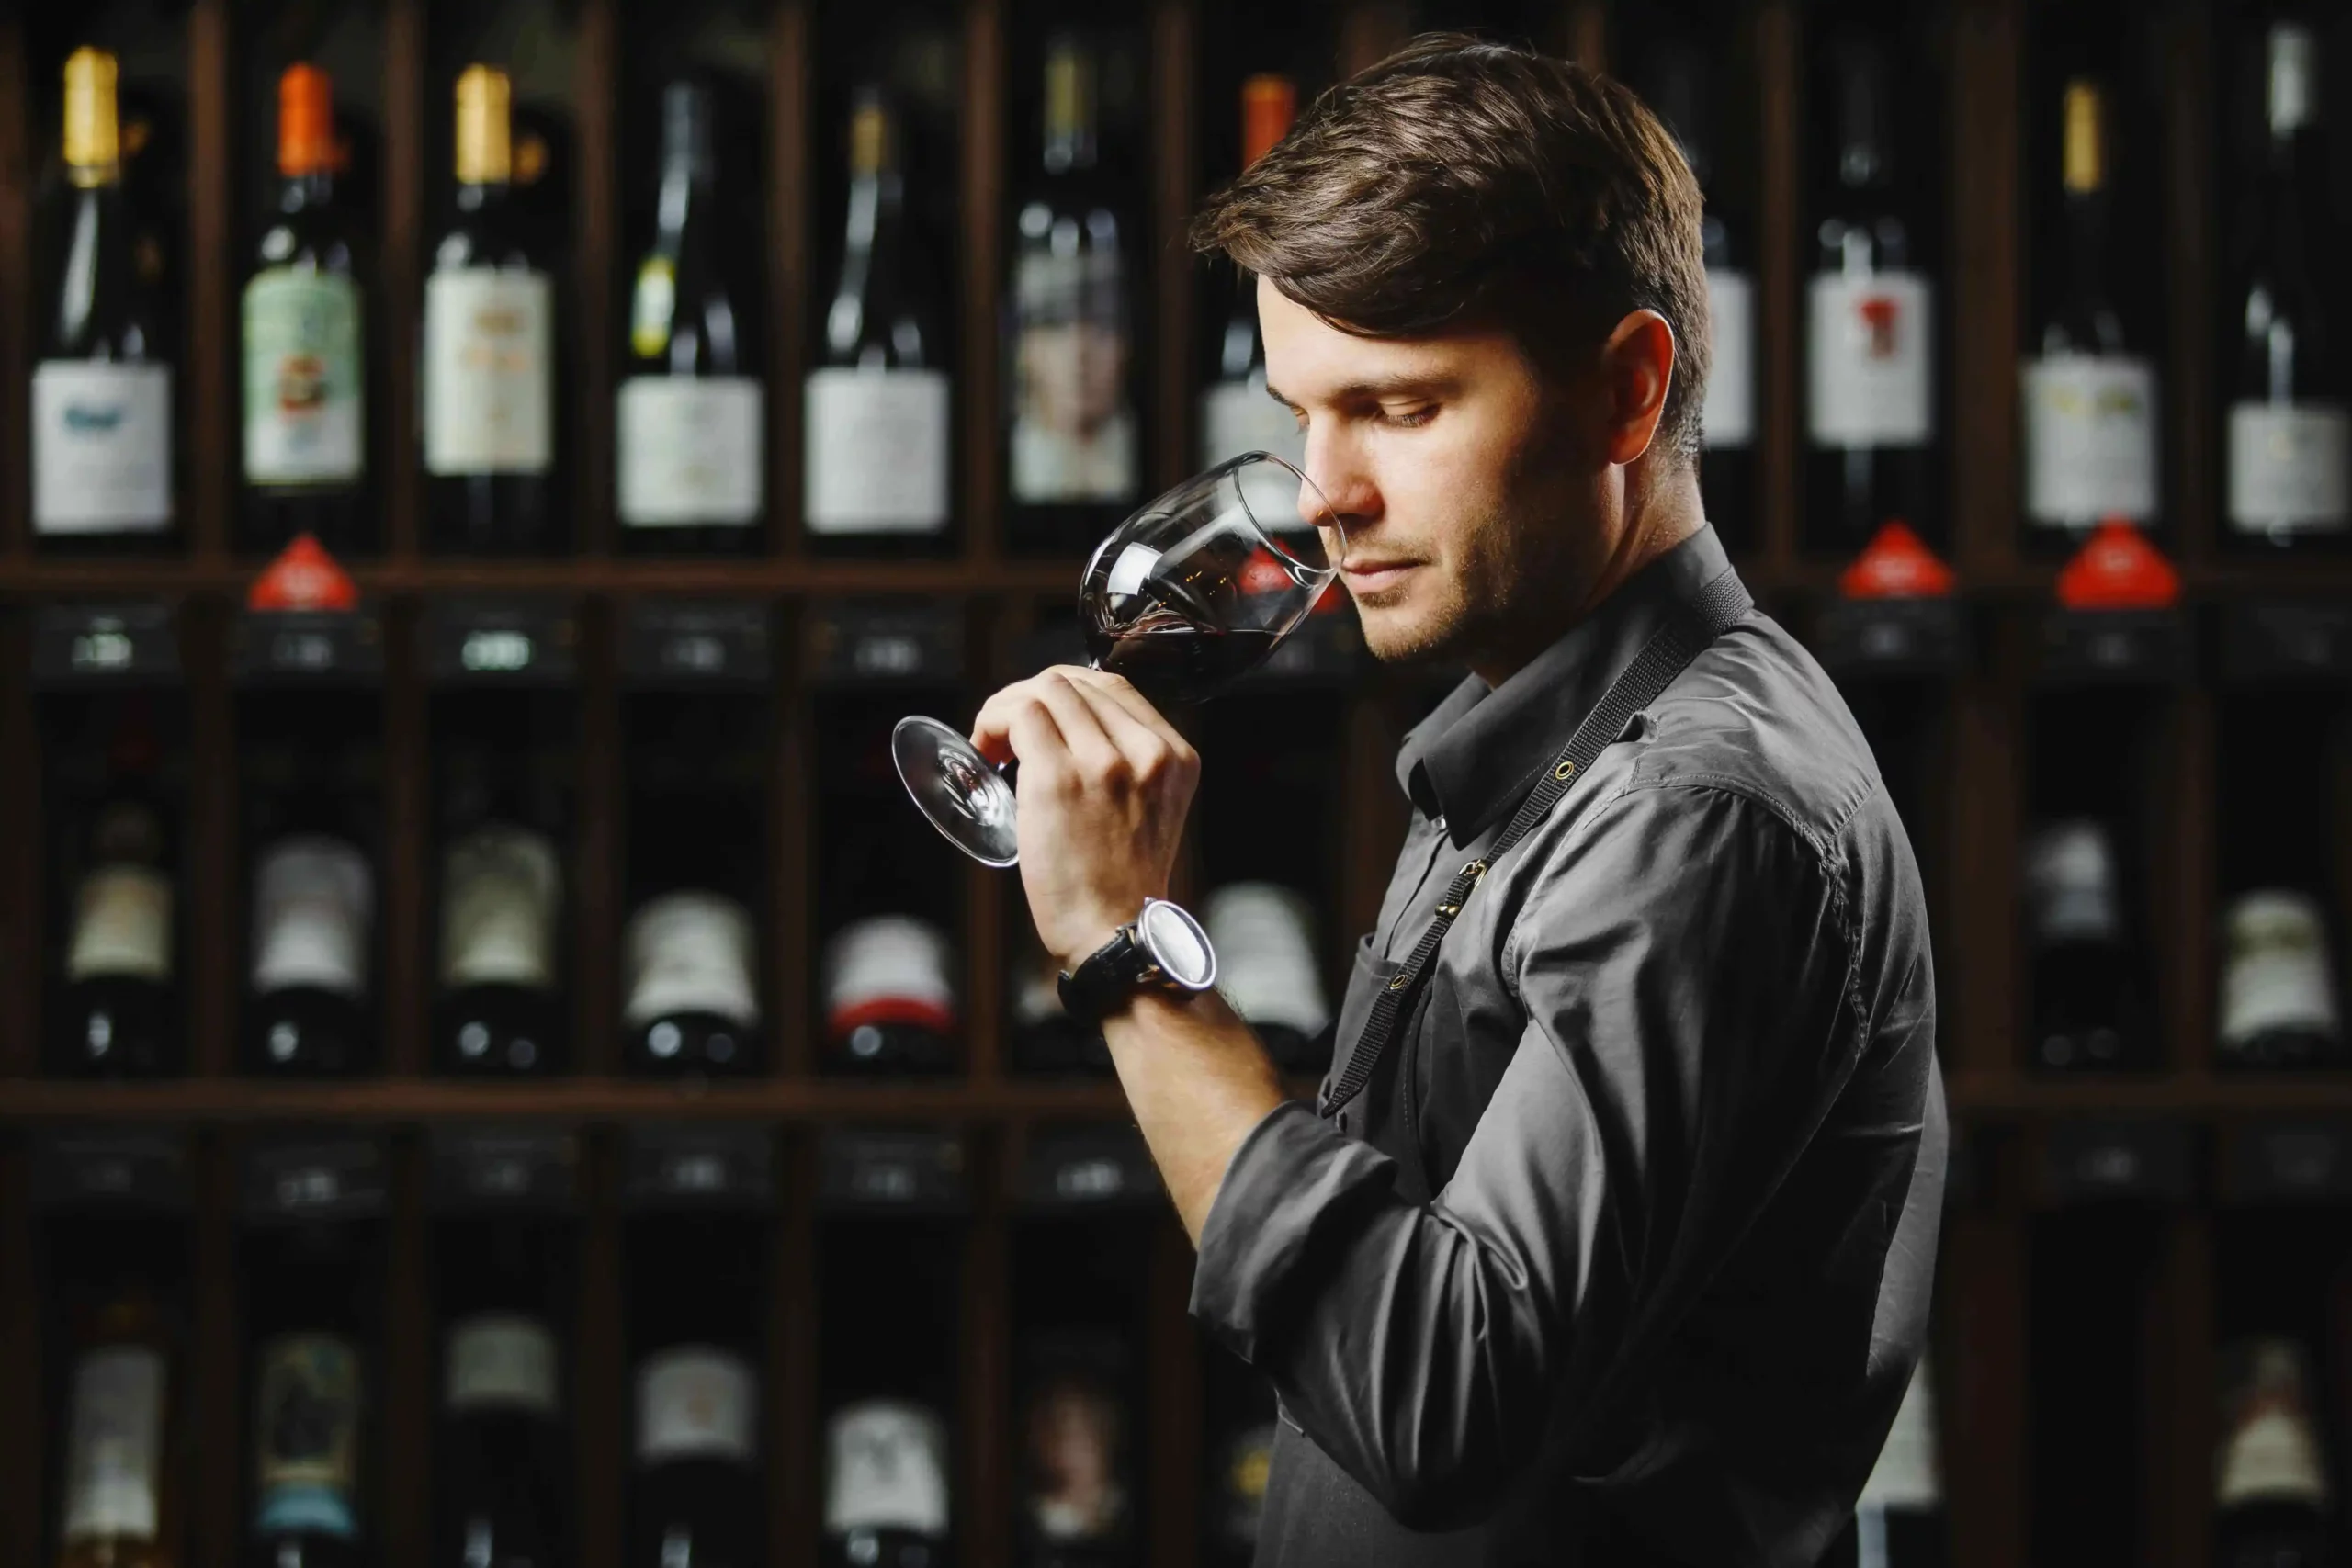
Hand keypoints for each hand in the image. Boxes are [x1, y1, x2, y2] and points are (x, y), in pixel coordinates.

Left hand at [970, 666, 1199, 968]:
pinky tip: (985, 750)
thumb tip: (1070, 733)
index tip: (1039, 718)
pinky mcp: (1059, 778)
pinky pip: (1020, 717)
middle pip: (1075, 682)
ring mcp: (1104, 762)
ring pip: (1045, 691)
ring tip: (992, 743)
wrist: (1115, 936)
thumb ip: (1129, 768)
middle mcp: (1146, 752)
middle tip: (1006, 734)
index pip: (1113, 689)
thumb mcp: (1150, 812)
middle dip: (1030, 696)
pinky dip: (992, 723)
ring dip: (1006, 708)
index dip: (1065, 693)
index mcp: (1174, 757)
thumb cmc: (1119, 886)